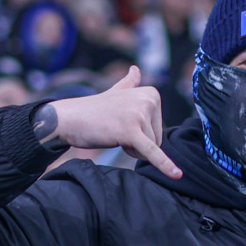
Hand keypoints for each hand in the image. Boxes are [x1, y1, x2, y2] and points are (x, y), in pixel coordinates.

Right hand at [34, 66, 179, 178]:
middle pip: (157, 139)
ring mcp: (140, 115)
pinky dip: (164, 166)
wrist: (69, 118)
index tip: (122, 122)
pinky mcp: (132, 132)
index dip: (141, 133)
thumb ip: (129, 84)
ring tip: (112, 132)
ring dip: (131, 148)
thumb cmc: (93, 110)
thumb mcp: (115, 93)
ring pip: (150, 149)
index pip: (159, 129)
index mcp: (151, 93)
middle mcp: (149, 100)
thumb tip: (136, 69)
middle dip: (137, 142)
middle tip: (115, 128)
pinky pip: (151, 153)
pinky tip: (176, 175)